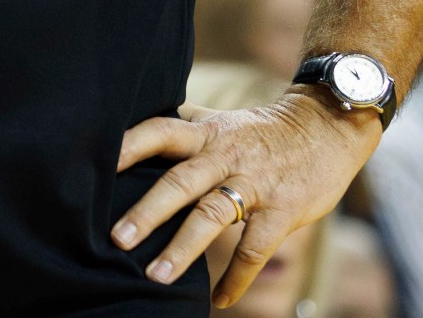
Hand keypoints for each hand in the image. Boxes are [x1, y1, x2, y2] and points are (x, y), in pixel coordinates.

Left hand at [112, 91, 378, 307]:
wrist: (327, 126)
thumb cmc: (261, 130)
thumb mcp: (220, 122)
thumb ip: (183, 131)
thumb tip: (130, 136)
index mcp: (206, 133)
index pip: (159, 132)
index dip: (129, 145)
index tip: (95, 165)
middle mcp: (225, 155)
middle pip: (180, 181)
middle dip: (147, 210)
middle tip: (117, 238)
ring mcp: (255, 183)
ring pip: (213, 215)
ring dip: (183, 248)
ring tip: (155, 277)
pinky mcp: (283, 210)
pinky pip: (255, 249)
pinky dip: (236, 278)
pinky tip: (218, 300)